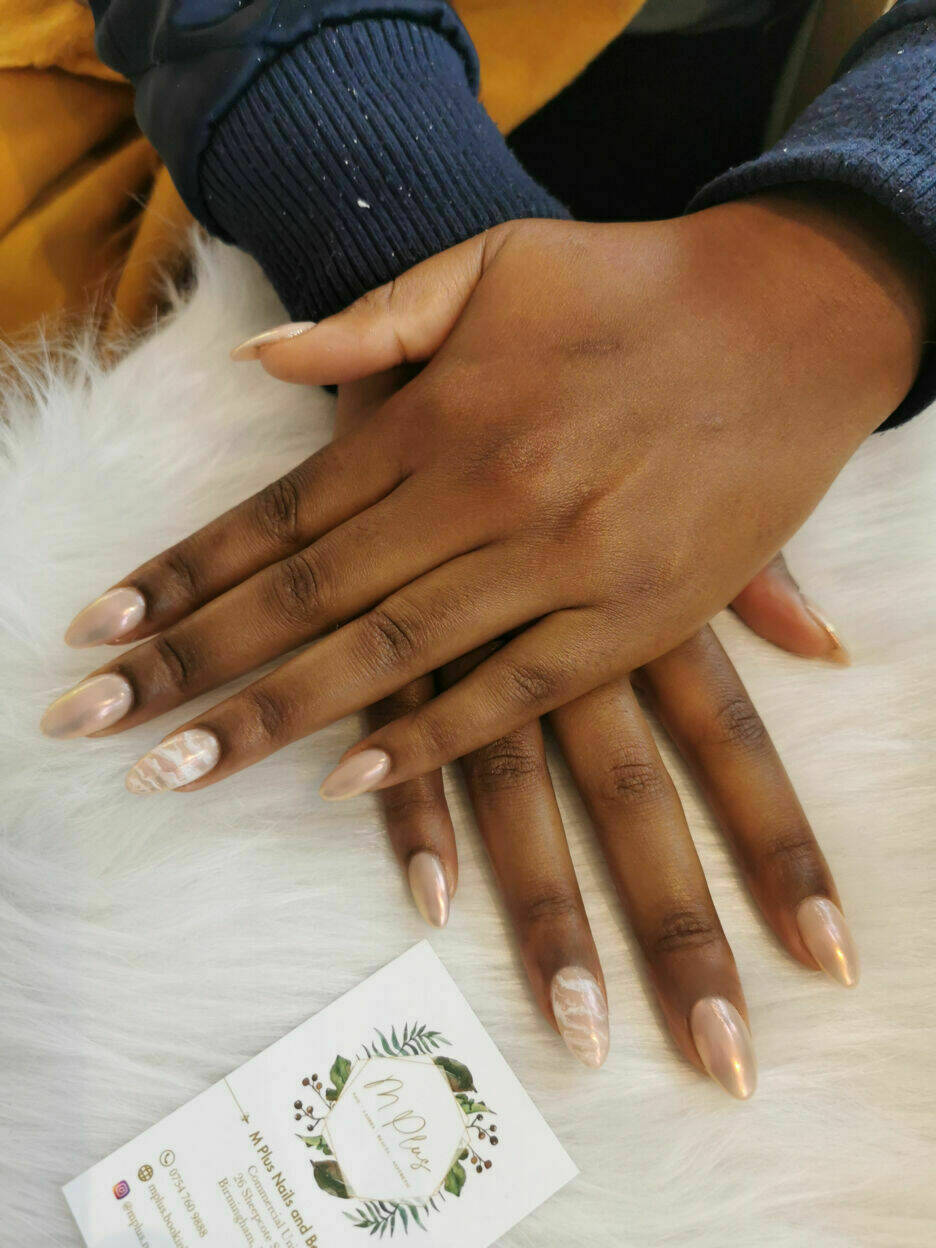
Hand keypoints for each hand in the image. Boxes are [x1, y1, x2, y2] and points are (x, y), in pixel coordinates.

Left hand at [41, 191, 923, 796]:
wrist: (792, 322)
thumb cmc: (634, 288)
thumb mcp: (495, 264)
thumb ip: (374, 318)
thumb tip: (262, 360)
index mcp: (438, 415)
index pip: (277, 515)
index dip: (180, 578)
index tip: (98, 633)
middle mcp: (480, 495)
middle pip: (308, 600)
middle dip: (192, 669)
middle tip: (91, 729)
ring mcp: (555, 567)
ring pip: (390, 659)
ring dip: (275, 720)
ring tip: (177, 771)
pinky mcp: (629, 621)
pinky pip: (510, 696)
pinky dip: (429, 743)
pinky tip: (346, 783)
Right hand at [336, 372, 855, 1095]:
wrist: (503, 307)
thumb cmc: (618, 399)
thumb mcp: (693, 476)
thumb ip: (765, 580)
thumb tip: (827, 654)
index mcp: (668, 605)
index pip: (741, 760)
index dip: (784, 861)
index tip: (826, 965)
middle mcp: (592, 632)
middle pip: (646, 813)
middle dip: (679, 938)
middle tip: (720, 1065)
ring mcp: (498, 631)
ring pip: (534, 799)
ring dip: (556, 921)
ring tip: (584, 1041)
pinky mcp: (413, 621)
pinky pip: (418, 729)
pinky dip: (425, 812)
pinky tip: (434, 897)